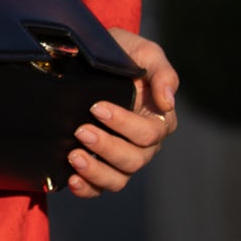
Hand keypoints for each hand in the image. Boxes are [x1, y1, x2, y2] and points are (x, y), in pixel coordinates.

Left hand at [66, 28, 178, 198]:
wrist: (86, 54)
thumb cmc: (121, 53)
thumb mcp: (143, 51)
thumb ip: (162, 72)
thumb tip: (169, 101)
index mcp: (156, 119)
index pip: (149, 133)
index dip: (124, 124)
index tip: (96, 107)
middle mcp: (142, 143)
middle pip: (134, 159)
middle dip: (107, 147)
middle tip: (81, 130)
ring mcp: (120, 156)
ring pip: (119, 178)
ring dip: (97, 172)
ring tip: (74, 156)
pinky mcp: (98, 164)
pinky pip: (98, 187)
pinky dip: (87, 188)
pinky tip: (72, 180)